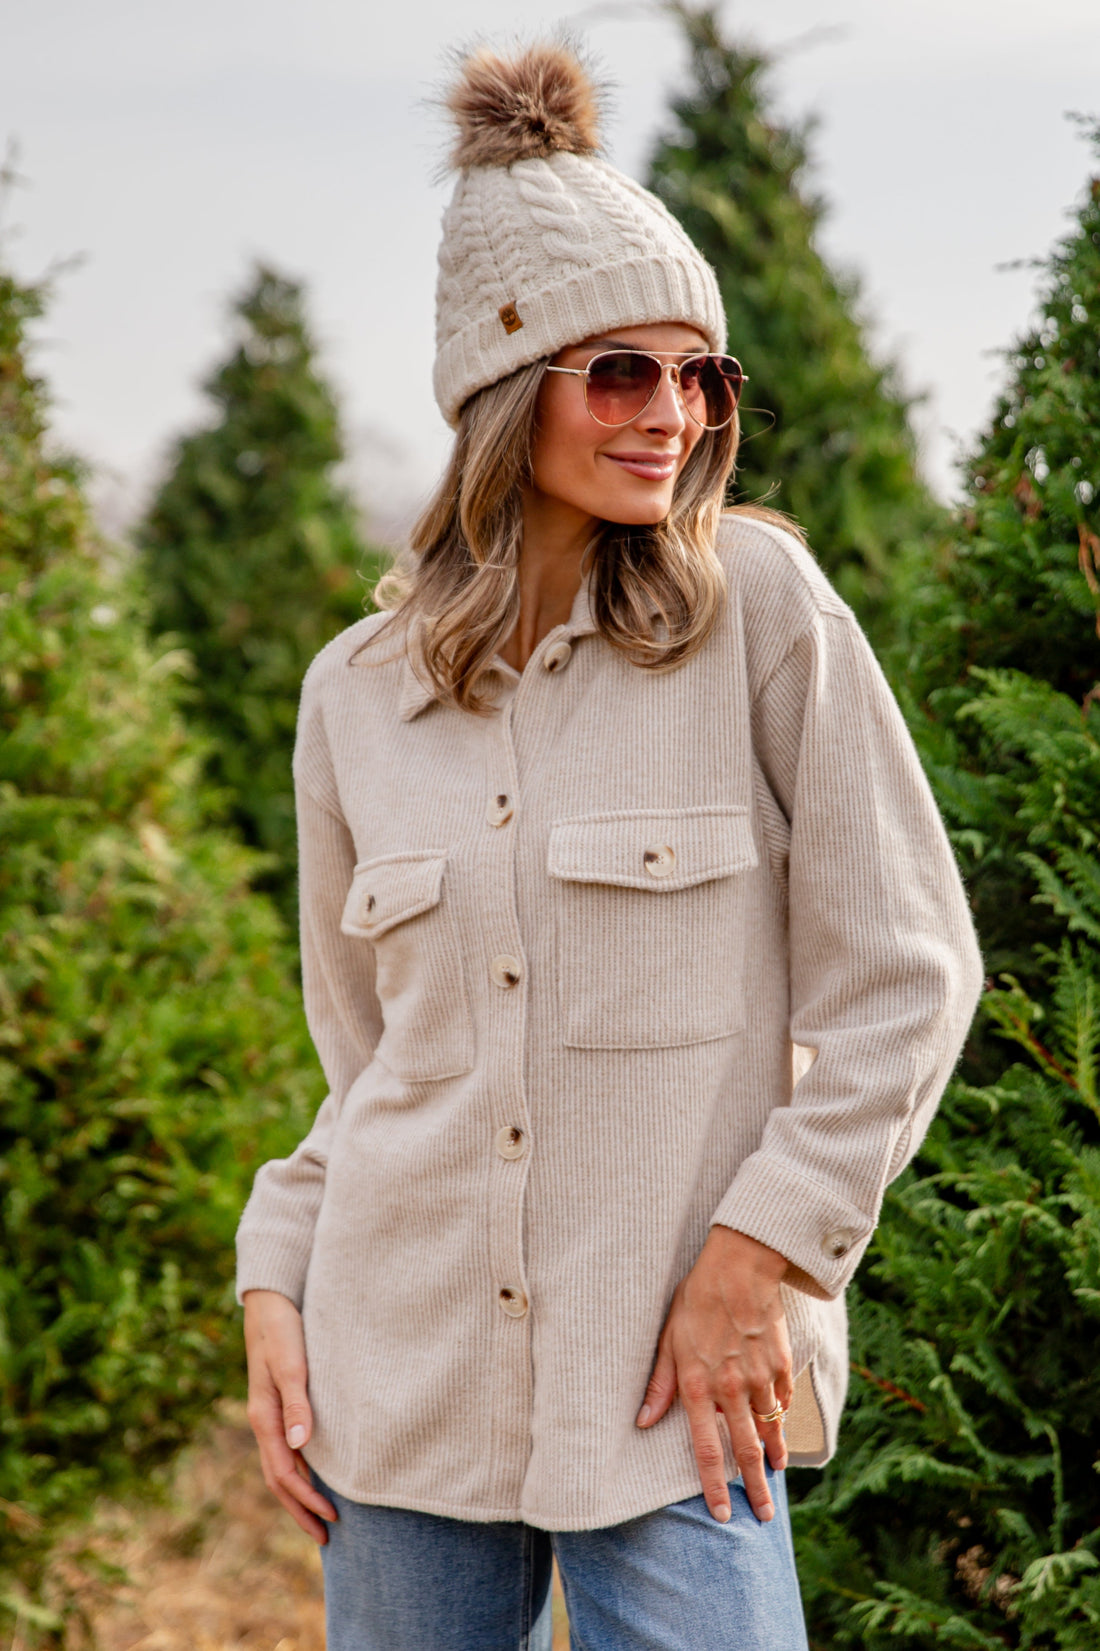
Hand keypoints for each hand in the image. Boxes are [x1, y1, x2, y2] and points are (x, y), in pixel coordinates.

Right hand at [243, 1289, 337, 1542]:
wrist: (270, 1300)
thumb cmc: (283, 1328)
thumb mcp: (290, 1362)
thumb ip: (296, 1401)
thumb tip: (300, 1446)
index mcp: (264, 1416)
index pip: (285, 1473)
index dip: (307, 1499)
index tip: (332, 1519)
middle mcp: (264, 1420)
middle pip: (279, 1478)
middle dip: (300, 1509)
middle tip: (327, 1538)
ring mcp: (269, 1413)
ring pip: (281, 1466)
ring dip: (299, 1494)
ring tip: (321, 1516)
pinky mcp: (278, 1402)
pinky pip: (286, 1448)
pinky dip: (299, 1470)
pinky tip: (315, 1473)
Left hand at [635, 1226, 792, 1523]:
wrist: (739, 1268)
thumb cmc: (696, 1300)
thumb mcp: (668, 1339)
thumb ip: (660, 1384)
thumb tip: (643, 1421)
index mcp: (698, 1386)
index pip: (706, 1449)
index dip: (713, 1485)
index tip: (722, 1513)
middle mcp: (731, 1389)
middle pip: (745, 1451)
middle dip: (754, 1488)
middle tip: (764, 1515)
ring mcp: (760, 1378)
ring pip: (770, 1429)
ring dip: (773, 1456)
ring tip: (775, 1474)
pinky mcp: (780, 1364)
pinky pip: (783, 1400)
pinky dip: (782, 1417)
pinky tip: (780, 1425)